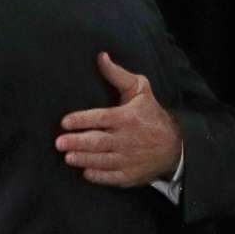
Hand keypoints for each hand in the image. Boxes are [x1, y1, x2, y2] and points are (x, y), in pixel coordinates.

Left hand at [58, 52, 182, 187]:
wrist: (175, 145)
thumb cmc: (150, 114)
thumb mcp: (139, 90)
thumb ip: (117, 75)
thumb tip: (101, 56)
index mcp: (127, 117)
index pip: (101, 118)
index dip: (82, 120)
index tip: (65, 122)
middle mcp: (127, 138)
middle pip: (98, 141)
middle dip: (78, 142)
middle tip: (59, 143)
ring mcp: (129, 158)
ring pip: (102, 160)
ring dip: (84, 159)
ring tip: (68, 157)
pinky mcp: (130, 175)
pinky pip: (112, 177)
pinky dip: (99, 175)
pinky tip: (86, 172)